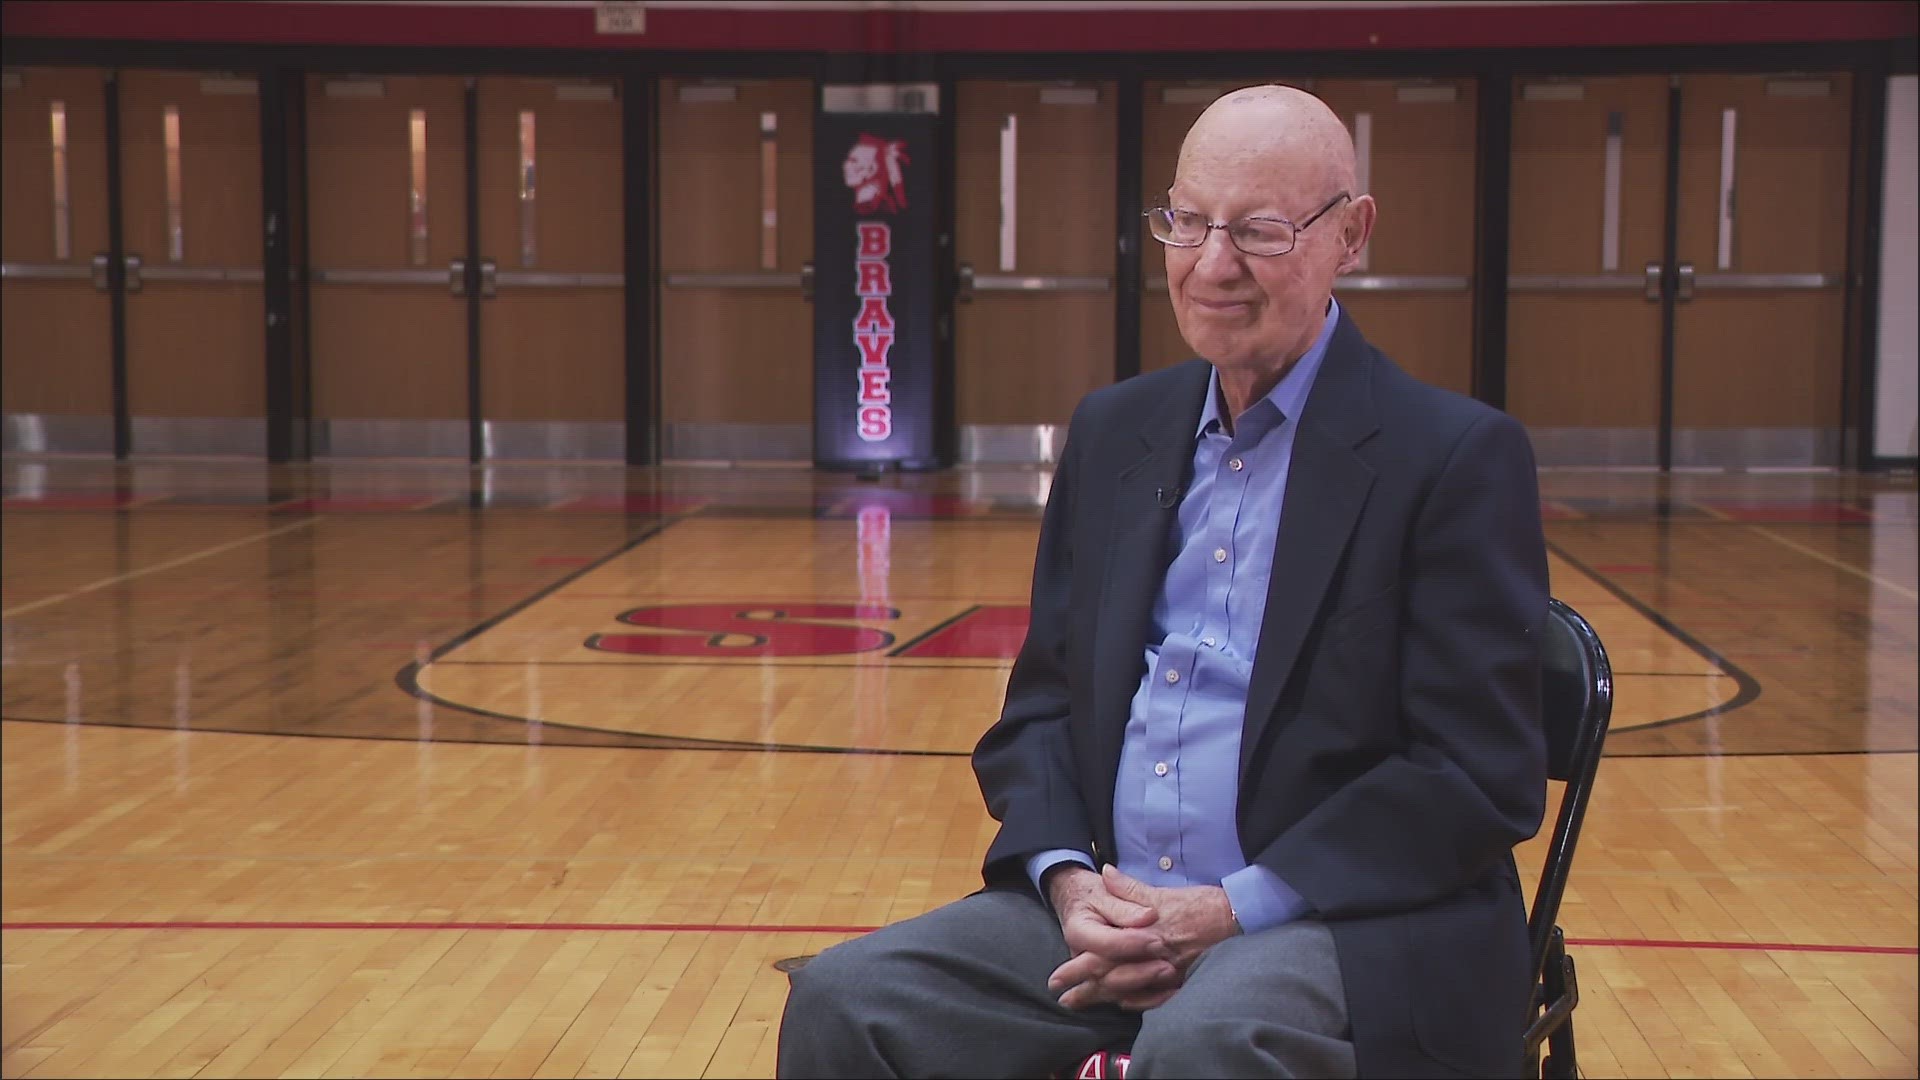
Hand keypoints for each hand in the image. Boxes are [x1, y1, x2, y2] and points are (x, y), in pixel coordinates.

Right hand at [1044, 865, 1179, 1010]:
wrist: (1078, 901)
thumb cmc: (1093, 895)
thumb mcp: (1105, 890)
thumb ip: (1126, 900)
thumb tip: (1148, 916)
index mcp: (1079, 930)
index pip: (1105, 943)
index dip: (1132, 943)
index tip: (1158, 940)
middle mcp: (1081, 958)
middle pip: (1107, 975)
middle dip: (1140, 972)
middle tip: (1168, 966)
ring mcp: (1093, 974)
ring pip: (1117, 991)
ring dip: (1145, 986)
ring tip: (1171, 975)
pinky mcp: (1107, 982)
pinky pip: (1127, 999)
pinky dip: (1148, 998)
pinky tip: (1170, 991)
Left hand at [1047, 866, 1241, 1010]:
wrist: (1239, 918)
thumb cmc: (1201, 903)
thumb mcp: (1163, 891)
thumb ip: (1131, 889)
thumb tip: (1105, 873)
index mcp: (1142, 935)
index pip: (1102, 956)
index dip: (1077, 969)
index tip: (1056, 978)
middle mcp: (1152, 957)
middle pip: (1111, 978)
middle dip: (1085, 990)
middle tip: (1062, 1000)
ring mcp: (1168, 972)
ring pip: (1129, 989)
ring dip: (1104, 998)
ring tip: (1084, 1005)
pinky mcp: (1183, 980)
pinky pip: (1155, 998)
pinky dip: (1137, 1001)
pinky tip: (1123, 1003)